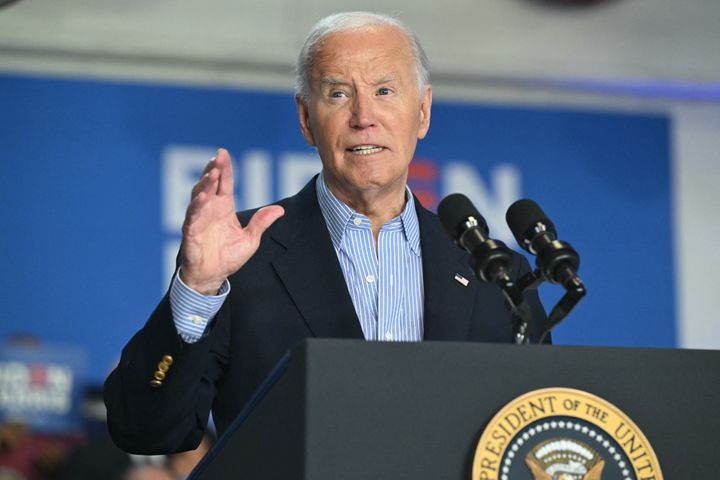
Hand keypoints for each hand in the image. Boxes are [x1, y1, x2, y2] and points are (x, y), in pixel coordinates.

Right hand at [179, 148, 283, 293]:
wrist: (212, 277)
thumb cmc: (228, 257)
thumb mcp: (250, 239)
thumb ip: (261, 223)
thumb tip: (280, 210)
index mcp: (223, 208)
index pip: (224, 184)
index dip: (225, 168)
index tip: (223, 153)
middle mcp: (210, 210)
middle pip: (210, 184)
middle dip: (213, 170)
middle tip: (218, 157)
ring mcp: (199, 219)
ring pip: (199, 196)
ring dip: (205, 184)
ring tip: (213, 174)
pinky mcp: (191, 232)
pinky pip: (192, 216)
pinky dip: (197, 206)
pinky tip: (203, 197)